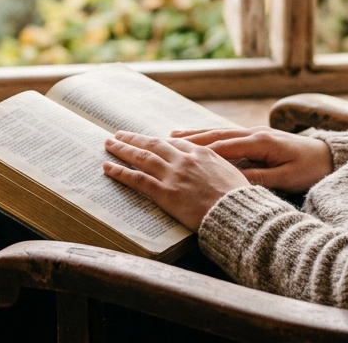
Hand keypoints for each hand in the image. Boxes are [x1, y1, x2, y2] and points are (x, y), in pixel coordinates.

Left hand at [103, 131, 249, 229]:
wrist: (237, 213)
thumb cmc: (239, 198)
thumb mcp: (232, 173)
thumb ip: (217, 167)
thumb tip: (212, 170)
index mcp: (203, 153)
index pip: (174, 142)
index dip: (158, 141)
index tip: (148, 139)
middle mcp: (185, 159)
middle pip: (154, 144)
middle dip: (134, 138)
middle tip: (119, 135)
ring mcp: (174, 175)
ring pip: (142, 157)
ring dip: (122, 149)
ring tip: (109, 144)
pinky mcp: (165, 193)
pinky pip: (137, 179)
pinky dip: (121, 172)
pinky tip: (108, 168)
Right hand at [171, 126, 332, 193]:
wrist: (328, 156)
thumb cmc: (309, 169)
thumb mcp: (286, 178)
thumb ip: (259, 179)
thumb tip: (232, 181)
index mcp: (260, 143)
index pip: (224, 146)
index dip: (198, 150)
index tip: (176, 153)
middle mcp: (253, 133)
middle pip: (215, 135)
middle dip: (188, 139)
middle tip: (163, 140)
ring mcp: (254, 133)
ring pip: (218, 133)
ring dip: (194, 135)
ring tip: (170, 137)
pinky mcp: (256, 138)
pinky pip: (226, 136)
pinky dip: (207, 137)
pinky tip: (195, 139)